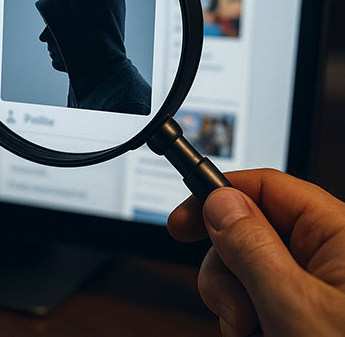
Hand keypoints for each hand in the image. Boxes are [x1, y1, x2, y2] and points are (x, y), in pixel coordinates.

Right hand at [169, 169, 344, 335]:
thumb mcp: (295, 306)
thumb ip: (252, 248)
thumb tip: (220, 202)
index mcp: (337, 234)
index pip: (267, 188)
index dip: (218, 197)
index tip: (182, 224)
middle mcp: (328, 255)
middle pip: (247, 232)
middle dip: (226, 270)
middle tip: (234, 307)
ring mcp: (317, 286)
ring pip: (246, 270)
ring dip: (236, 303)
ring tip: (255, 331)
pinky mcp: (306, 311)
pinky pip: (258, 300)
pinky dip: (248, 319)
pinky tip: (262, 335)